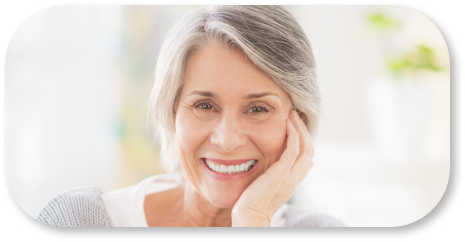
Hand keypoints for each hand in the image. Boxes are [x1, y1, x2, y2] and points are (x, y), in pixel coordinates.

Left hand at [231, 110, 313, 225]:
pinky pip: (294, 149)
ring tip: (292, 115)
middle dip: (304, 131)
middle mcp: (295, 178)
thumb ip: (270, 173)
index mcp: (292, 181)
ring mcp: (290, 176)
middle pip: (310, 150)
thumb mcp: (265, 185)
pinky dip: (293, 134)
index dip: (304, 141)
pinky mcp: (281, 173)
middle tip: (295, 116)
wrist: (249, 216)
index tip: (295, 127)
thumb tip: (266, 162)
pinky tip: (287, 123)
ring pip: (306, 147)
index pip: (307, 158)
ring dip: (300, 128)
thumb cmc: (251, 203)